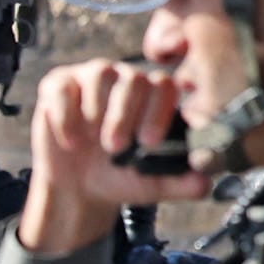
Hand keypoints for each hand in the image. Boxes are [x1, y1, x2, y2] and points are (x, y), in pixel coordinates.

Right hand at [21, 59, 211, 254]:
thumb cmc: (118, 177)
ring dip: (98, 110)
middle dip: (125, 114)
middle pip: (133, 78)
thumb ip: (181, 183)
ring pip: (100, 73)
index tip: (149, 141)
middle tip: (116, 148)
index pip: (164, 86)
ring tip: (93, 142)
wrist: (77, 190)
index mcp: (152, 98)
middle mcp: (124, 81)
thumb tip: (205, 183)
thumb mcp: (152, 185)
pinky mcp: (58, 87)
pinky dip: (66, 115)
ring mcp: (90, 79)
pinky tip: (70, 141)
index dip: (159, 110)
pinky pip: (63, 87)